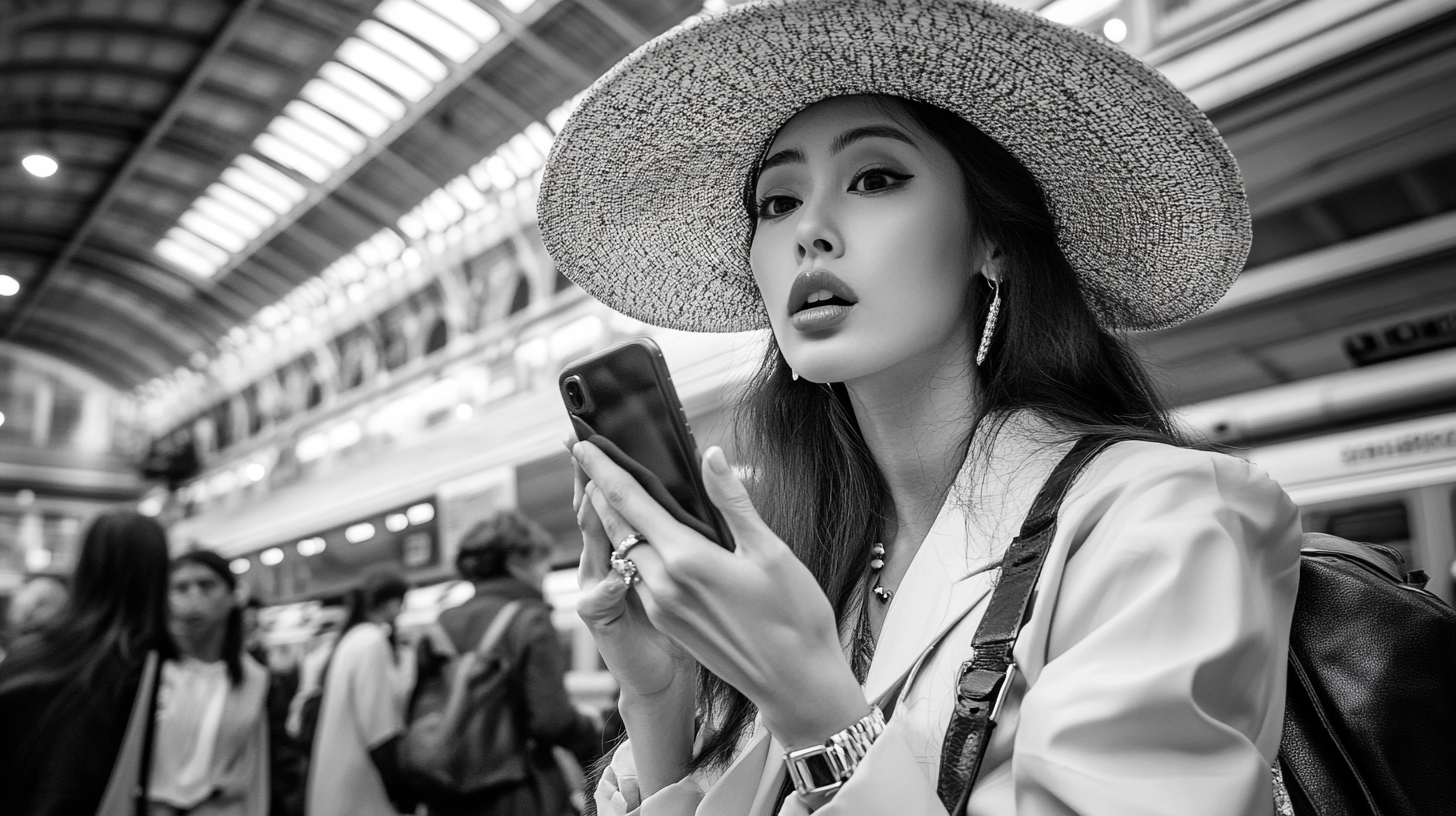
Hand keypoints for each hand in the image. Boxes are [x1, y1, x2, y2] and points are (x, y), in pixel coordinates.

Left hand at [573, 440, 869, 748]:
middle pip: (616, 526)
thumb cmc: (793, 618)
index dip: (601, 469)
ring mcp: (662, 608)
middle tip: (586, 457)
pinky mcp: (668, 624)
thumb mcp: (770, 551)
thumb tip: (712, 457)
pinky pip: (638, 577)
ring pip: (624, 553)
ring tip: (609, 488)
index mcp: (686, 560)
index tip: (579, 442)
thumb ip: (733, 502)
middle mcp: (663, 585)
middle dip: (598, 489)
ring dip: (613, 520)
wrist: (795, 685)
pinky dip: (632, 548)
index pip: (629, 503)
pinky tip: (644, 534)